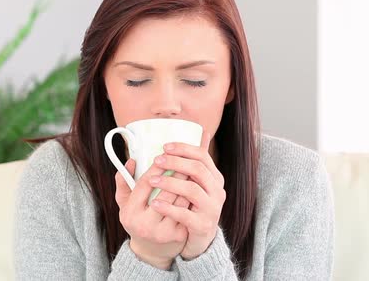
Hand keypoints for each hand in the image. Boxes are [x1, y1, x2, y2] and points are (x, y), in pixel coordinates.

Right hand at [115, 158, 189, 268]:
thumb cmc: (136, 220)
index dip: (156, 168)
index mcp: (131, 213)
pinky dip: (192, 198)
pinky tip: (196, 188)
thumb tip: (130, 161)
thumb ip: (123, 181)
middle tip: (184, 160)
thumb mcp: (124, 203)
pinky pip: (188, 210)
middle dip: (177, 173)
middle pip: (166, 192)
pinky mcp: (179, 235)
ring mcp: (164, 232)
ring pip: (180, 201)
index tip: (165, 155)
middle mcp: (146, 224)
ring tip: (192, 171)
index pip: (145, 184)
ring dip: (188, 184)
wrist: (150, 250)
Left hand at [148, 131, 225, 259]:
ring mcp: (212, 209)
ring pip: (192, 190)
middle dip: (175, 163)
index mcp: (214, 177)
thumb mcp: (193, 183)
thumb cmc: (191, 204)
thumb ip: (192, 161)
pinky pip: (185, 215)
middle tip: (156, 160)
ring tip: (151, 180)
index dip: (183, 149)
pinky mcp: (203, 225)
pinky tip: (154, 203)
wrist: (199, 237)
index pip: (202, 156)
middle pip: (197, 169)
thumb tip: (201, 132)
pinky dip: (168, 208)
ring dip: (169, 183)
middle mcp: (217, 191)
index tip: (164, 147)